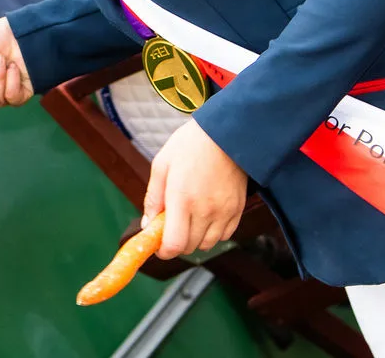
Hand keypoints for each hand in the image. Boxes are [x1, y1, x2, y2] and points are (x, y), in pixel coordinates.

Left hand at [143, 119, 247, 259]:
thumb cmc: (190, 145)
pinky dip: (212, 233)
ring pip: (207, 244)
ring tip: (189, 219)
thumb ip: (153, 198)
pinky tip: (206, 216)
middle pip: (189, 247)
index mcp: (182, 199)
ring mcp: (224, 211)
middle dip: (176, 242)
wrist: (226, 133)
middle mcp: (205, 210)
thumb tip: (147, 225)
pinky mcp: (238, 209)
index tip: (158, 245)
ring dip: (195, 239)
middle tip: (170, 226)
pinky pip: (224, 235)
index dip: (163, 251)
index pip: (174, 244)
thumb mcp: (162, 164)